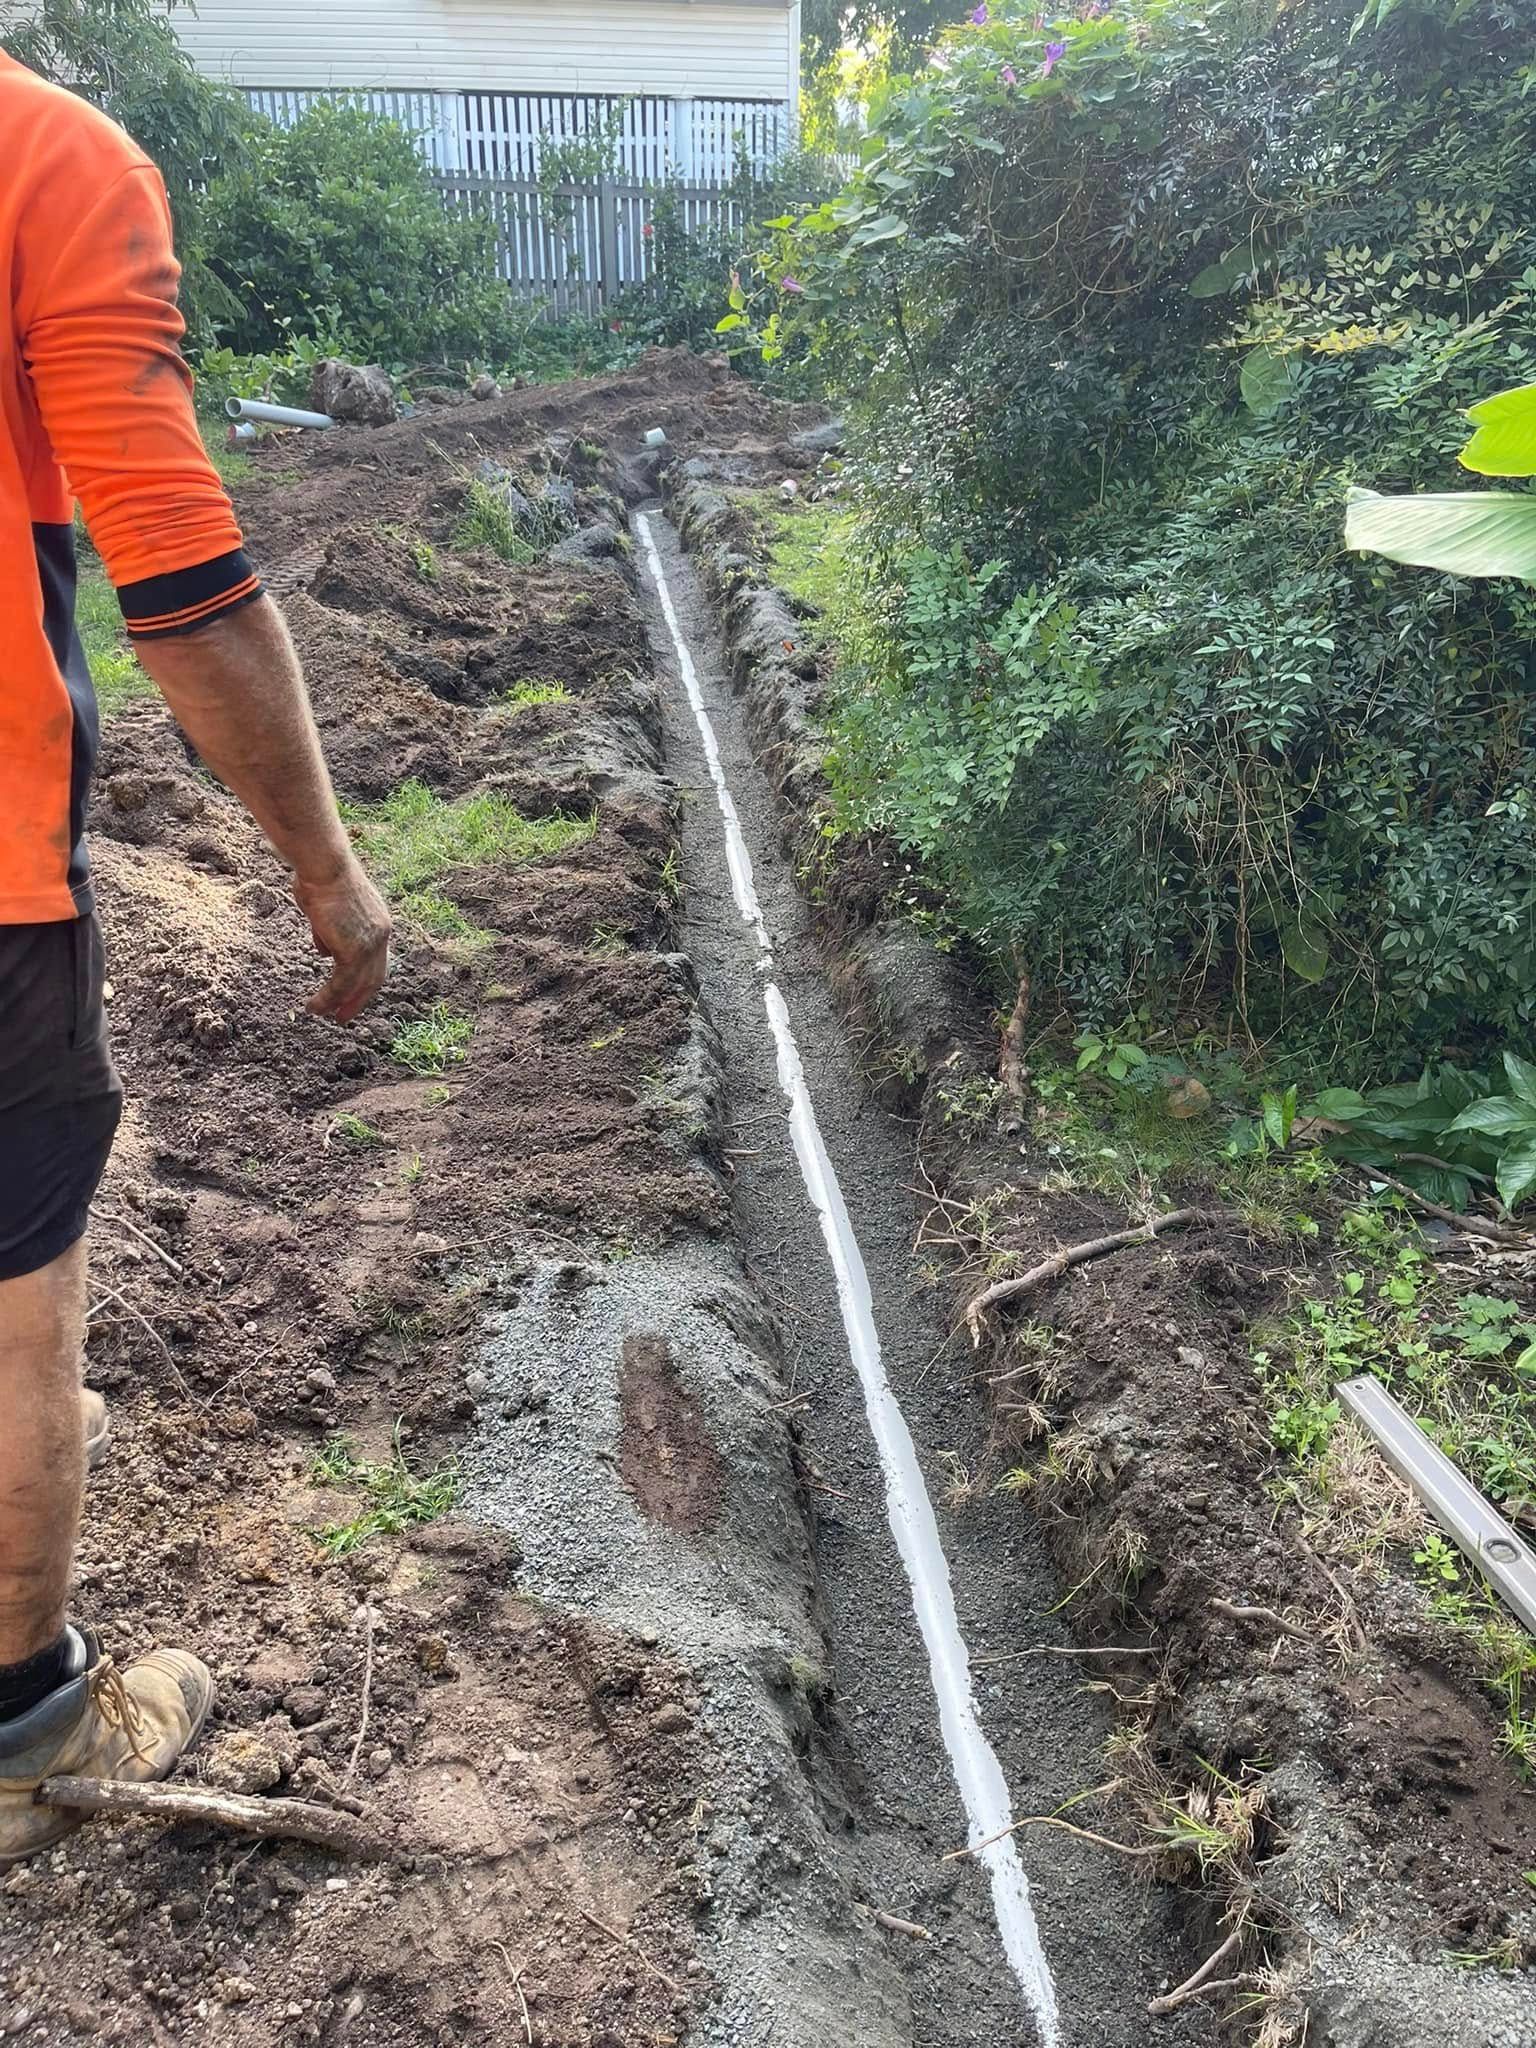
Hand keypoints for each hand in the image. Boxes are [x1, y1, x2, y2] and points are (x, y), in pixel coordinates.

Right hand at [292, 857, 391, 1022]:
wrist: (324, 866)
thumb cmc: (320, 877)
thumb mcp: (326, 909)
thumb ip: (327, 932)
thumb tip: (324, 951)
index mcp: (378, 922)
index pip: (376, 958)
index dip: (363, 978)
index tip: (350, 992)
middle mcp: (381, 934)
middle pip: (374, 977)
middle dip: (358, 999)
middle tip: (344, 1016)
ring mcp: (370, 944)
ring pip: (357, 985)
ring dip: (339, 1003)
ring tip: (324, 1015)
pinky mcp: (354, 951)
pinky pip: (341, 984)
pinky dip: (328, 998)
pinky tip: (314, 1006)